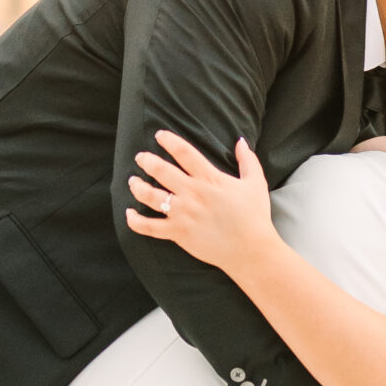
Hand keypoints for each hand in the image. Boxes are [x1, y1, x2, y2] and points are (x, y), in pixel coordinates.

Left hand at [126, 131, 274, 275]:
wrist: (251, 250)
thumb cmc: (255, 216)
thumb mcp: (255, 183)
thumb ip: (248, 160)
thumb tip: (240, 141)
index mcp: (209, 179)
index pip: (184, 152)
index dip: (169, 141)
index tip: (159, 135)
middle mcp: (192, 193)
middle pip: (161, 170)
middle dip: (146, 161)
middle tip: (140, 157)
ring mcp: (183, 214)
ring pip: (150, 196)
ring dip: (137, 186)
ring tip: (133, 181)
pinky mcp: (177, 233)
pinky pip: (149, 227)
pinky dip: (135, 220)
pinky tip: (129, 213)